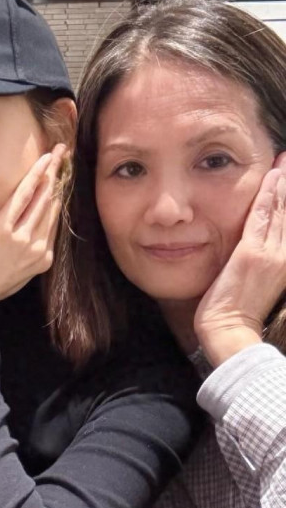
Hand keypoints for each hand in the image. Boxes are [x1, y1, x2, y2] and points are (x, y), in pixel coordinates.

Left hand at [0, 144, 67, 301]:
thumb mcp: (15, 280)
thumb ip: (26, 262)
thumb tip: (28, 249)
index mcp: (41, 260)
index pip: (53, 224)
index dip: (57, 199)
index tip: (59, 182)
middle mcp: (37, 246)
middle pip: (51, 207)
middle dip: (58, 180)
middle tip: (64, 159)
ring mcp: (22, 236)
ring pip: (42, 198)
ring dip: (50, 172)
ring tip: (58, 153)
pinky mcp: (3, 227)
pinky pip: (23, 197)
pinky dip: (34, 177)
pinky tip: (43, 162)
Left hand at [195, 159, 285, 365]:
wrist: (228, 330)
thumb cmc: (236, 310)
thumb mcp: (256, 279)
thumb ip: (261, 258)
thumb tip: (256, 246)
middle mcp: (285, 255)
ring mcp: (271, 254)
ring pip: (284, 209)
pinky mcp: (252, 254)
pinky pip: (262, 217)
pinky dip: (270, 195)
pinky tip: (274, 176)